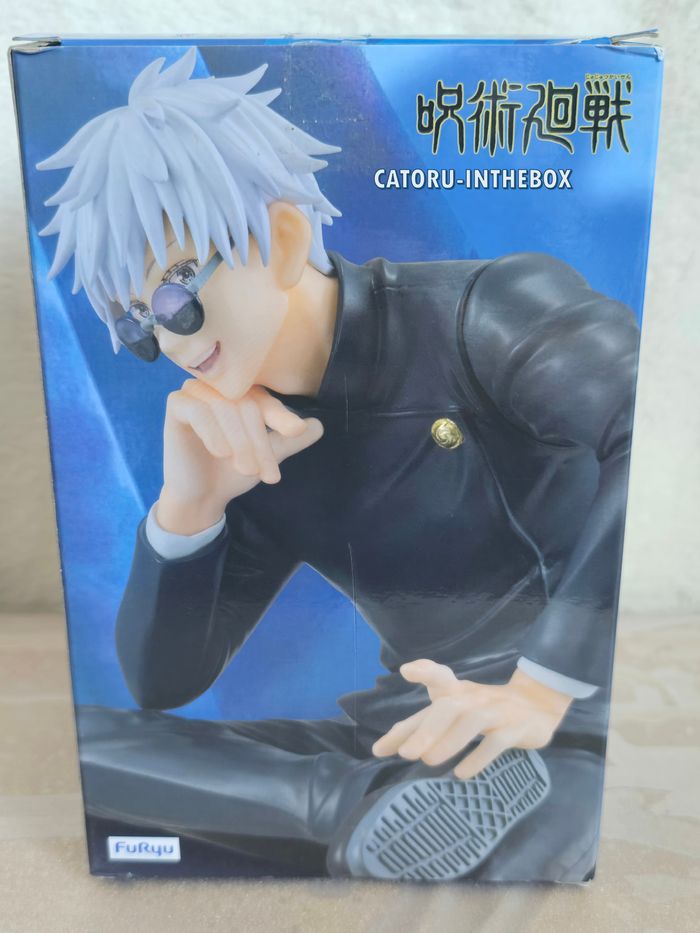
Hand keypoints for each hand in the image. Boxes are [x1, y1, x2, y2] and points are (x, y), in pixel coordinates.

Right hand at [156, 380, 323, 533]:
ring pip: (226, 409)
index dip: (281, 416)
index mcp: (241, 392)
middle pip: (247, 404)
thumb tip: (319, 425)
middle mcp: (219, 386)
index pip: (265, 399)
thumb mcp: (267, 455)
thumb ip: (290, 440)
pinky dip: (214, 435)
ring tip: (246, 469)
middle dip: (259, 441)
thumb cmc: (232, 470)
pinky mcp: (176, 404)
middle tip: (267, 473)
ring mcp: (195, 391)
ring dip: (240, 443)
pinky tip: (220, 453)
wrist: (202, 494)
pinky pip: (199, 412)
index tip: (295, 432)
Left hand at [372, 659, 571, 778]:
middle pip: (449, 706)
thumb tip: (389, 742)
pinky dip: (479, 757)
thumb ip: (424, 722)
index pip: (439, 678)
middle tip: (406, 753)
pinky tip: (463, 773)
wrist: (538, 705)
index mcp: (459, 691)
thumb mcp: (457, 707)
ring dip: (448, 741)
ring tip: (428, 761)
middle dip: (426, 729)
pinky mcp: (515, 729)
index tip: (407, 671)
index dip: (425, 671)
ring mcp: (497, 712)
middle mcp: (475, 698)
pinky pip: (497, 742)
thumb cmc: (486, 708)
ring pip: (471, 722)